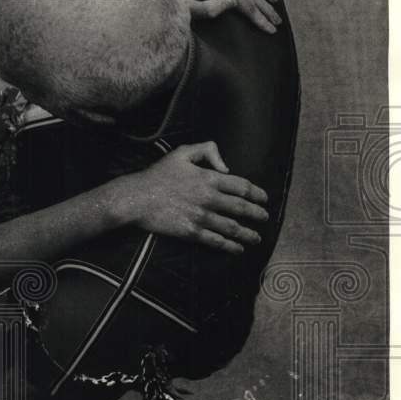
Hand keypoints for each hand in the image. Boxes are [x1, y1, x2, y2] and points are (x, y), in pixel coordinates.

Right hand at [112, 142, 269, 253]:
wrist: (136, 198)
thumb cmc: (157, 175)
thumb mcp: (181, 153)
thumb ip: (207, 151)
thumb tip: (226, 166)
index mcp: (208, 178)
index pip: (241, 186)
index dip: (256, 193)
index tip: (263, 198)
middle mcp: (208, 198)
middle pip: (241, 208)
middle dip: (257, 214)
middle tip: (264, 218)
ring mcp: (201, 216)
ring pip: (232, 227)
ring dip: (248, 234)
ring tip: (256, 238)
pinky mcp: (191, 231)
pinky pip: (216, 240)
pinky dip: (230, 246)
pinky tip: (237, 249)